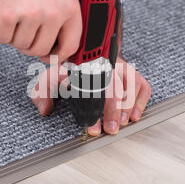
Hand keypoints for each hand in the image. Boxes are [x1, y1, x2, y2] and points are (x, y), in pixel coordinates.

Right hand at [0, 0, 81, 62]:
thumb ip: (63, 11)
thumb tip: (62, 38)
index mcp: (69, 7)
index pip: (70, 45)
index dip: (59, 56)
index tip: (51, 58)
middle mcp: (52, 13)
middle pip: (40, 49)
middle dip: (30, 46)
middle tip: (23, 34)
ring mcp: (30, 15)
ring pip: (20, 45)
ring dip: (13, 37)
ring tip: (13, 19)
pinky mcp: (7, 16)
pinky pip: (2, 38)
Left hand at [31, 56, 151, 135]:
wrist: (80, 54)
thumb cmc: (65, 71)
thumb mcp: (49, 80)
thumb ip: (43, 93)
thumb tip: (45, 109)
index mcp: (83, 64)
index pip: (90, 86)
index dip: (93, 108)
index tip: (92, 125)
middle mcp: (104, 63)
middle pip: (113, 84)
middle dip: (113, 110)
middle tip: (110, 128)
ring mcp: (119, 67)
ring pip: (131, 83)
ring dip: (128, 105)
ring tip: (123, 122)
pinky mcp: (130, 73)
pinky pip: (141, 84)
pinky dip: (141, 100)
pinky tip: (134, 114)